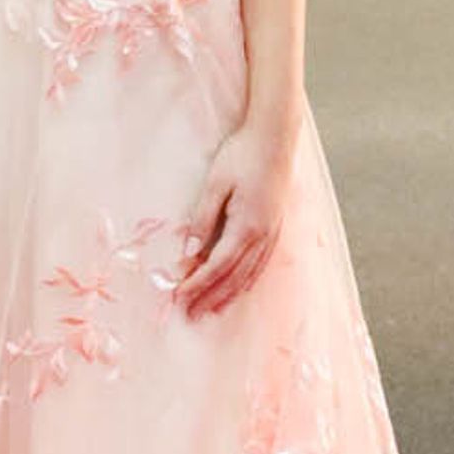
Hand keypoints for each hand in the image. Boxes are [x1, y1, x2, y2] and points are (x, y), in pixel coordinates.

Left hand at [172, 123, 293, 318]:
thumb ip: (202, 219)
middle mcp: (262, 237)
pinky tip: (238, 287)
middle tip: (189, 316)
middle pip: (233, 278)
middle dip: (210, 298)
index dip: (197, 284)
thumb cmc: (241, 156)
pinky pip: (260, 264)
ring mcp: (272, 234)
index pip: (217, 266)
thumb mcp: (215, 184)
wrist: (275, 137)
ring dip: (228, 295)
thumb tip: (189, 254)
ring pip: (249, 275)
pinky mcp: (275, 227)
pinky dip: (246, 281)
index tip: (178, 298)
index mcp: (246, 227)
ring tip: (210, 311)